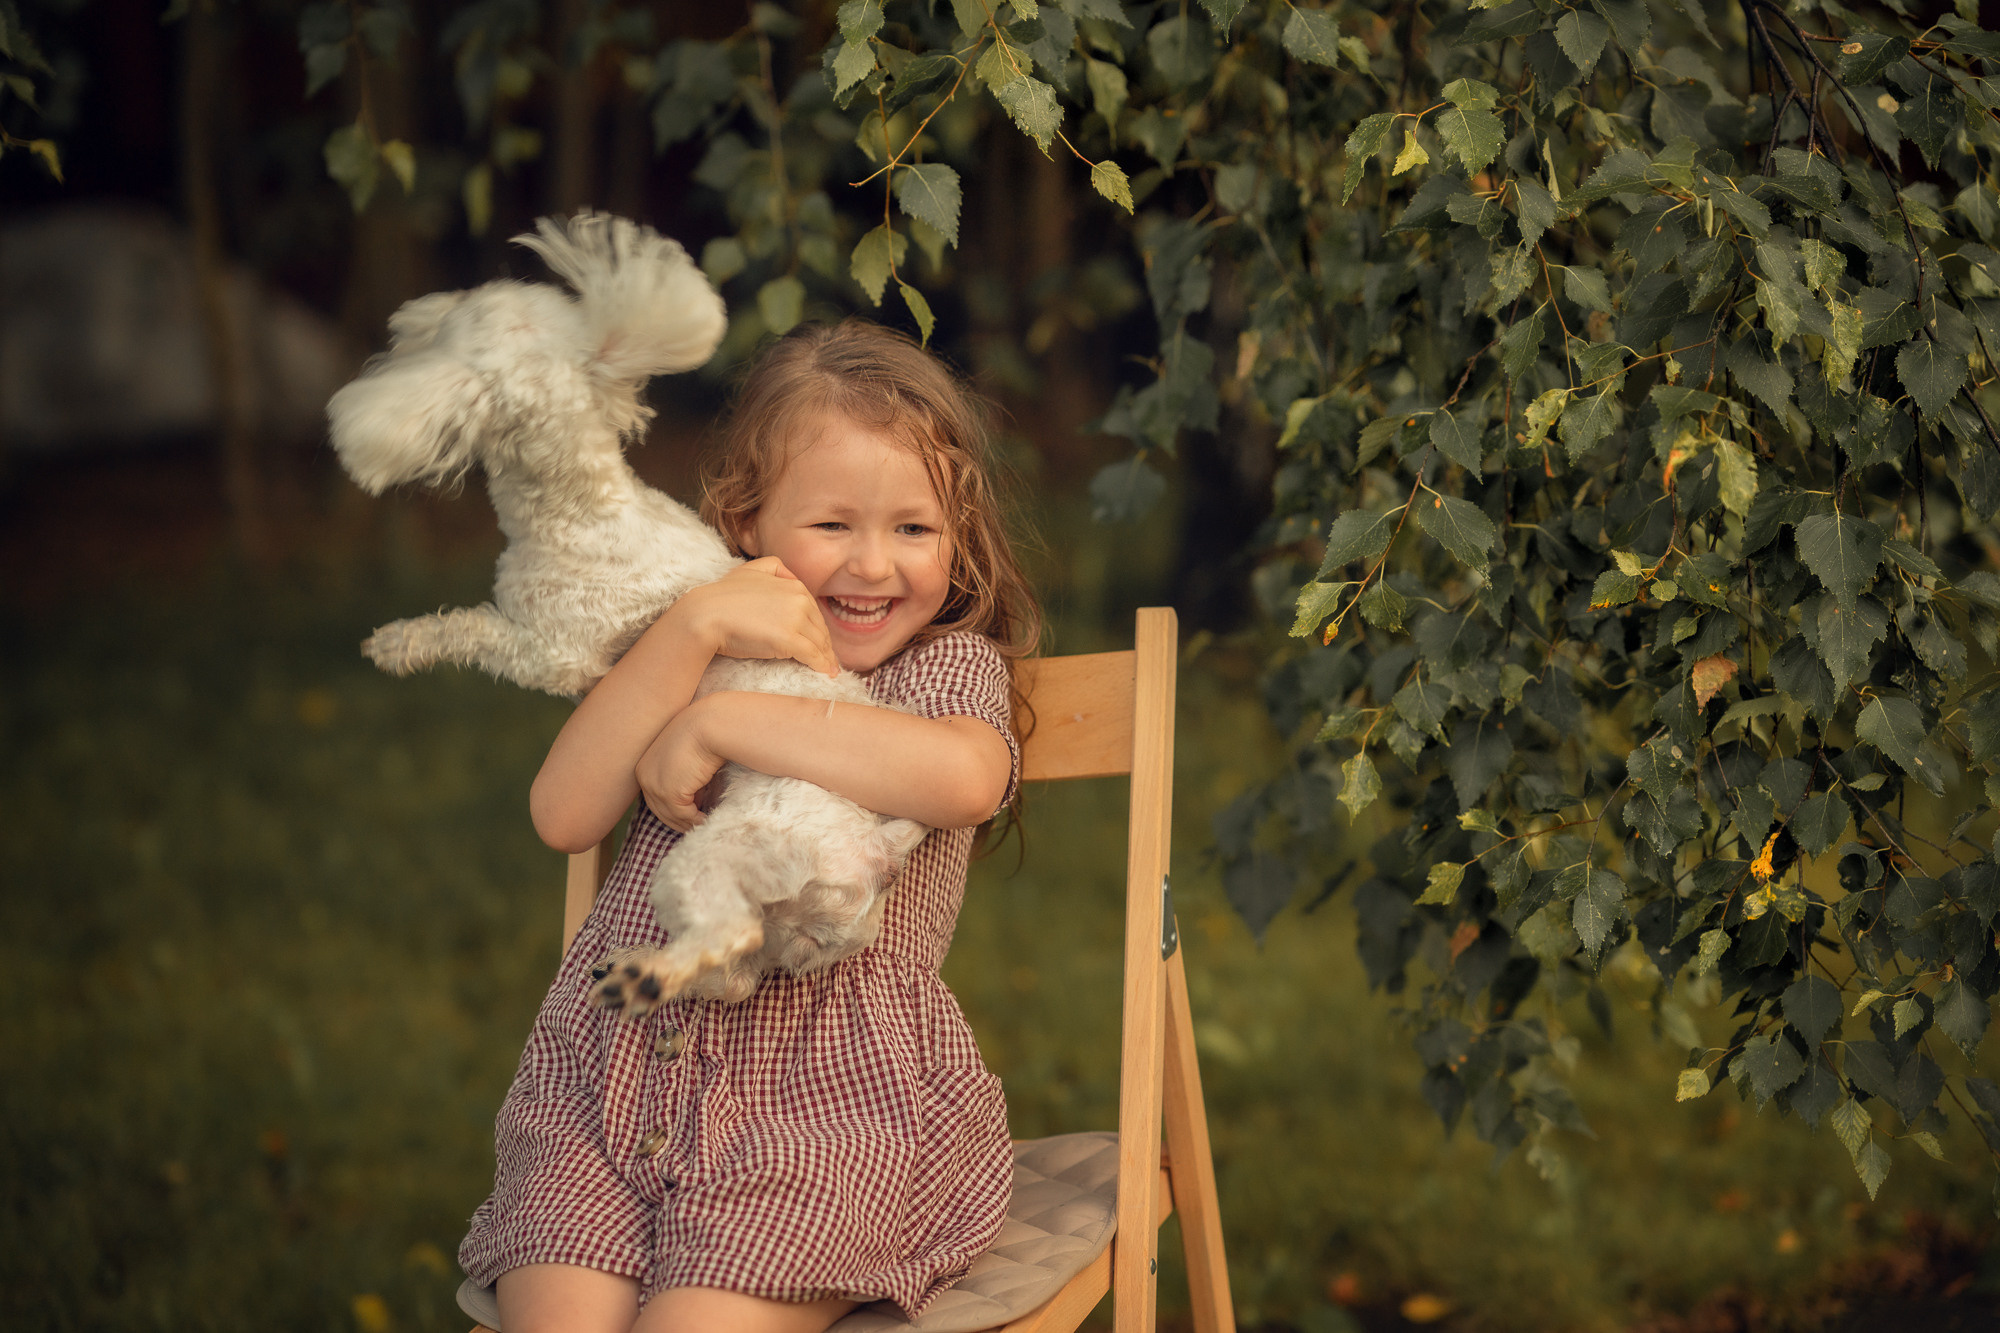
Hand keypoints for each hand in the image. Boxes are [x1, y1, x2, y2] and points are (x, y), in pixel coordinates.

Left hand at [636, 703, 727, 831]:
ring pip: (672, 815)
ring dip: (688, 823)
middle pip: (660, 810)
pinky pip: (684, 815)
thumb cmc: (703, 733)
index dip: (672, 807)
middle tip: (696, 824)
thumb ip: (684, 775)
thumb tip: (695, 796)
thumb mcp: (686, 755)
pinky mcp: (670, 793)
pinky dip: (697, 820)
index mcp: (645, 766)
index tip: (690, 813)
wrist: (709, 724)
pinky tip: (708, 819)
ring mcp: (655, 786)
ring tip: (704, 823)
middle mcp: (644, 777)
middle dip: (679, 820)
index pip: (655, 796)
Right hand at [673, 557, 839, 676]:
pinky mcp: (789, 639)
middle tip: (830, 659)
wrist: (705, 615)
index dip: (817, 627)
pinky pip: (812, 655)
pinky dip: (821, 665)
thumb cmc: (722, 596)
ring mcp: (795, 619)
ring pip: (818, 642)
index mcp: (793, 584)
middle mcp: (798, 599)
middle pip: (819, 626)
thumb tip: (790, 577)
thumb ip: (774, 568)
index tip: (821, 640)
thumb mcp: (750, 570)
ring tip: (829, 669)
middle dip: (825, 644)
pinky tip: (825, 673)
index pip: (813, 610)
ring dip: (826, 657)